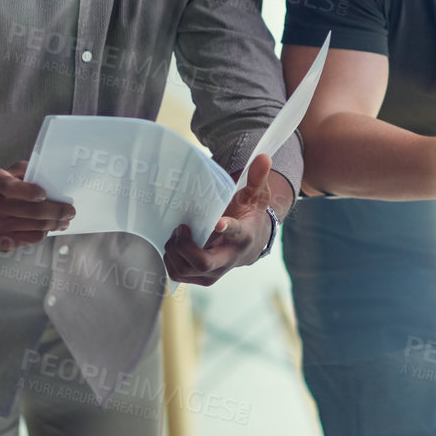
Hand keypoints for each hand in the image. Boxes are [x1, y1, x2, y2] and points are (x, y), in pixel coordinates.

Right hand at [0, 160, 75, 248]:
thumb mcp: (5, 173)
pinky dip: (43, 232)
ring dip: (55, 223)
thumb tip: (52, 176)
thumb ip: (26, 171)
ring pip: (34, 226)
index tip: (44, 194)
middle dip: (56, 211)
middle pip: (30, 211)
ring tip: (65, 220)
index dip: (28, 192)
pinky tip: (49, 227)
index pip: (10, 188)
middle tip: (71, 210)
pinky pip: (30, 238)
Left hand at [163, 154, 276, 285]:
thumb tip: (264, 157)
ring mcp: (214, 272)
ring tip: (177, 235)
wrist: (251, 246)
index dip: (226, 229)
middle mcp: (229, 259)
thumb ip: (257, 178)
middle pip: (202, 262)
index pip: (235, 234)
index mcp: (243, 236)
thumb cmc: (249, 216)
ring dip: (174, 251)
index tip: (218, 222)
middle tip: (181, 228)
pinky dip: (171, 260)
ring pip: (185, 270)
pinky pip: (179, 274)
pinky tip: (175, 245)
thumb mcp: (255, 196)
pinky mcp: (202, 278)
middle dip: (184, 246)